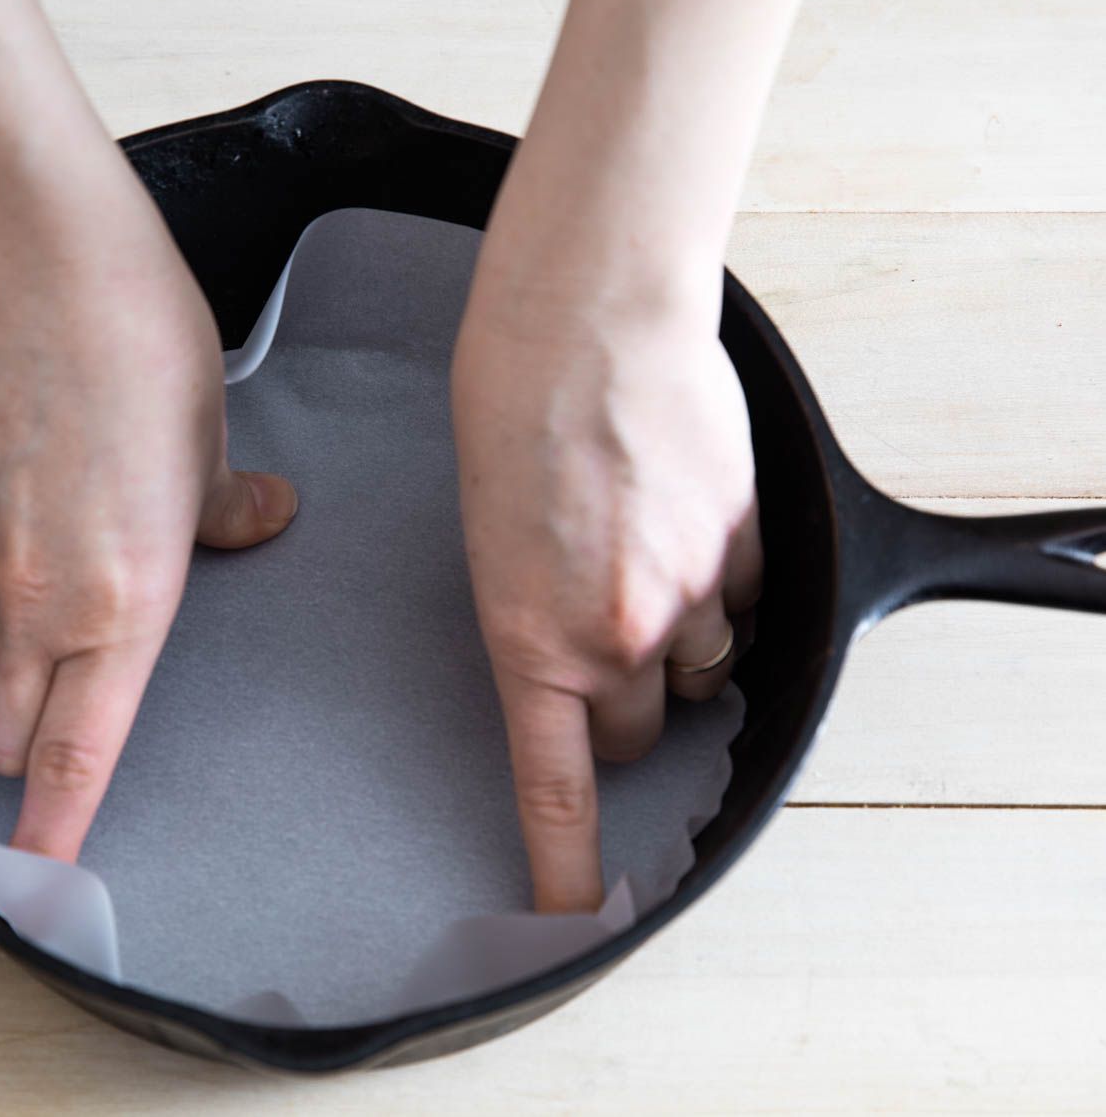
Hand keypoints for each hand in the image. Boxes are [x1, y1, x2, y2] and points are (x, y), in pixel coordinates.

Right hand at [0, 220, 297, 862]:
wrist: (54, 275)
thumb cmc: (150, 361)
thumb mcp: (211, 448)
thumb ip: (225, 513)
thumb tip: (262, 522)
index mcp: (127, 604)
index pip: (81, 753)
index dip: (58, 832)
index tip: (44, 884)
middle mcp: (42, 601)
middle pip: (5, 739)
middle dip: (25, 759)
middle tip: (54, 739)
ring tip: (29, 656)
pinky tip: (3, 573)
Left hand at [452, 279, 761, 913]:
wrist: (585, 320)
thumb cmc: (508, 415)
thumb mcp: (491, 539)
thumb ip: (541, 617)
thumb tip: (585, 661)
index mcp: (531, 638)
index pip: (556, 789)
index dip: (570, 865)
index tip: (575, 917)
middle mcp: (617, 634)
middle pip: (639, 733)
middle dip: (624, 707)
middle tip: (602, 641)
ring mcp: (690, 591)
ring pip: (702, 673)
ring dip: (678, 647)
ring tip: (644, 563)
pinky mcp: (743, 542)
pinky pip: (746, 601)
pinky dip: (720, 583)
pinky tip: (683, 523)